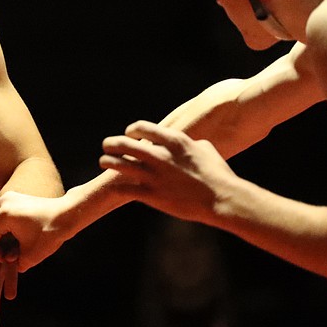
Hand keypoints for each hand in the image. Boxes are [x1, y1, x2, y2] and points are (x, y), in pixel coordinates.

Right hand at [0, 190, 73, 273]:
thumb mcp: (31, 256)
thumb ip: (14, 263)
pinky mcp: (13, 197)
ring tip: (8, 248)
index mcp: (4, 215)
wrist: (67, 214)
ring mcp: (8, 197)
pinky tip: (12, 238)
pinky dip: (1, 227)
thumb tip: (7, 263)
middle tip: (4, 256)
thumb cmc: (51, 234)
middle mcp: (2, 202)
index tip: (5, 260)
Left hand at [98, 120, 237, 223]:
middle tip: (106, 145)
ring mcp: (154, 176)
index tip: (128, 133)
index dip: (132, 129)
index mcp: (174, 142)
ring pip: (119, 165)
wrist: (223, 199)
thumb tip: (186, 143)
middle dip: (112, 143)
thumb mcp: (206, 149)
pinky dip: (116, 187)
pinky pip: (125, 189)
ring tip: (103, 162)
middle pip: (125, 144)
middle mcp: (160, 156)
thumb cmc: (218, 174)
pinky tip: (112, 186)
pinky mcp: (152, 195)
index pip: (143, 128)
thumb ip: (190, 143)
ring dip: (108, 162)